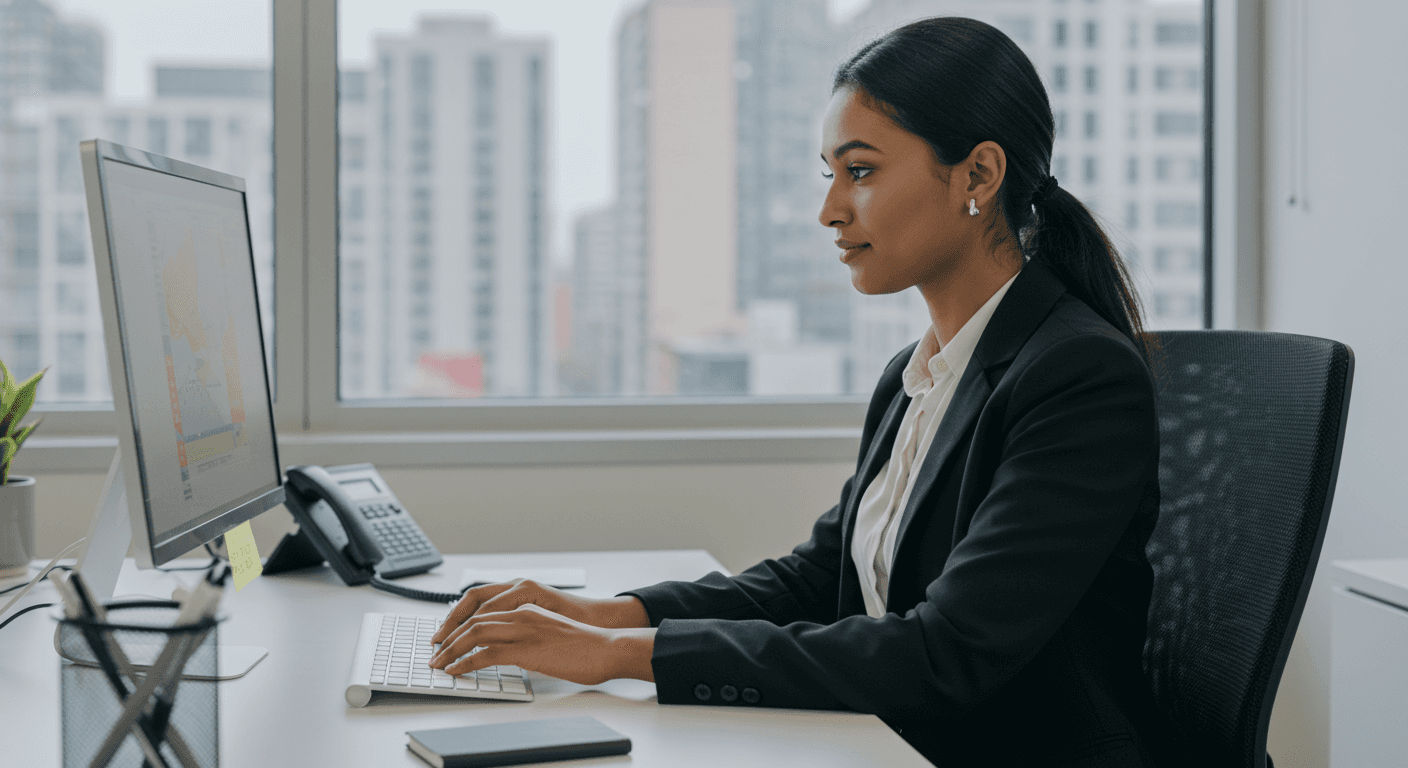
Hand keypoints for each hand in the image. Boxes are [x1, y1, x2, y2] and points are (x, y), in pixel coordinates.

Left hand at [427, 603, 655, 684]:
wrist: (606, 647)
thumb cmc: (583, 644)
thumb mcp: (549, 630)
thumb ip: (527, 632)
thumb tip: (508, 648)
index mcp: (526, 604)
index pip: (481, 606)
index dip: (458, 620)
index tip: (445, 635)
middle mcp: (522, 611)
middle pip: (473, 618)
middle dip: (448, 636)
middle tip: (434, 652)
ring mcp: (524, 628)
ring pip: (475, 633)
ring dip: (451, 649)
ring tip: (439, 663)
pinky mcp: (527, 648)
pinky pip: (486, 654)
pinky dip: (466, 663)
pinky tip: (456, 671)